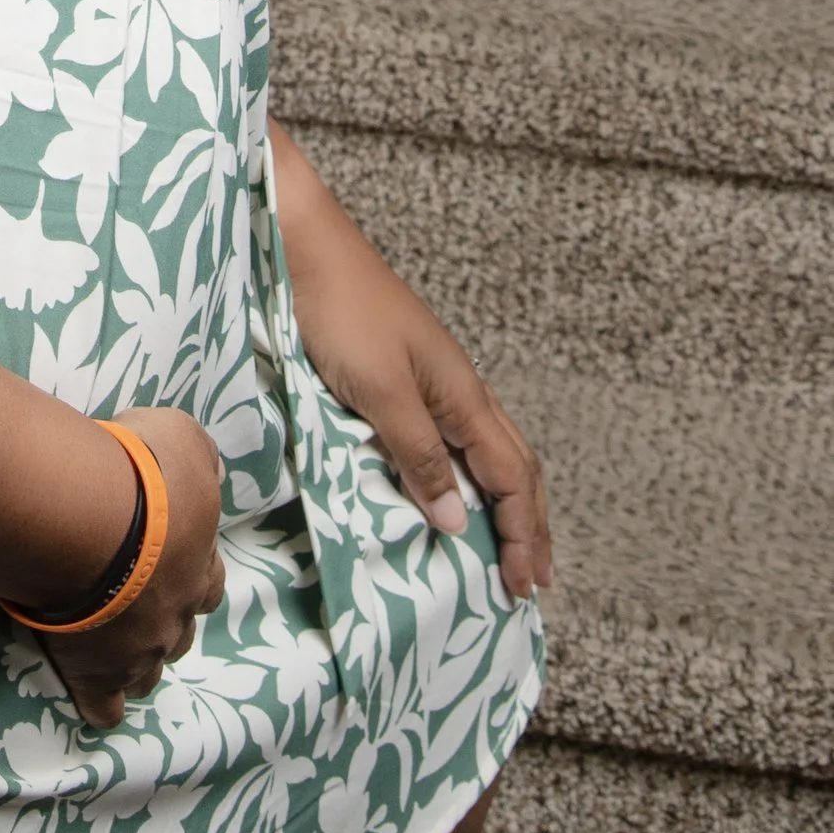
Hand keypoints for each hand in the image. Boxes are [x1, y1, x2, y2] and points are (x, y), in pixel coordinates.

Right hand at [29, 407, 227, 730]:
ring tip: (116, 652)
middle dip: (164, 622)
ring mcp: (139, 650)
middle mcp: (177, 615)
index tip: (172, 564)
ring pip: (148, 671)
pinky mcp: (98, 673)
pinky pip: (105, 704)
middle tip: (136, 605)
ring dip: (136, 662)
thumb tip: (213, 475)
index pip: (208, 581)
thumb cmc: (140, 474)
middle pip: (180, 632)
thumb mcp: (183, 440)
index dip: (191, 574)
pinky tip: (95, 702)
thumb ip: (199, 458)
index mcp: (198, 565)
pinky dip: (102, 704)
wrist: (89, 517)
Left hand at [272, 126, 554, 602]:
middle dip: (528, 524)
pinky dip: (460, 475)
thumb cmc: (342, 311)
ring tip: (499, 545)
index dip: (526, 533)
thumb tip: (459, 522)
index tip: (526, 588)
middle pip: (513, 466)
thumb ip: (419, 456)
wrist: (303, 244)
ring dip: (498, 502)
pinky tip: (443, 489)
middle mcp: (458, 390)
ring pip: (483, 451)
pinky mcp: (398, 373)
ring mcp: (431, 379)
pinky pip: (447, 437)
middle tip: (531, 579)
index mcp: (464, 396)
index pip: (514, 478)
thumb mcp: (381, 392)